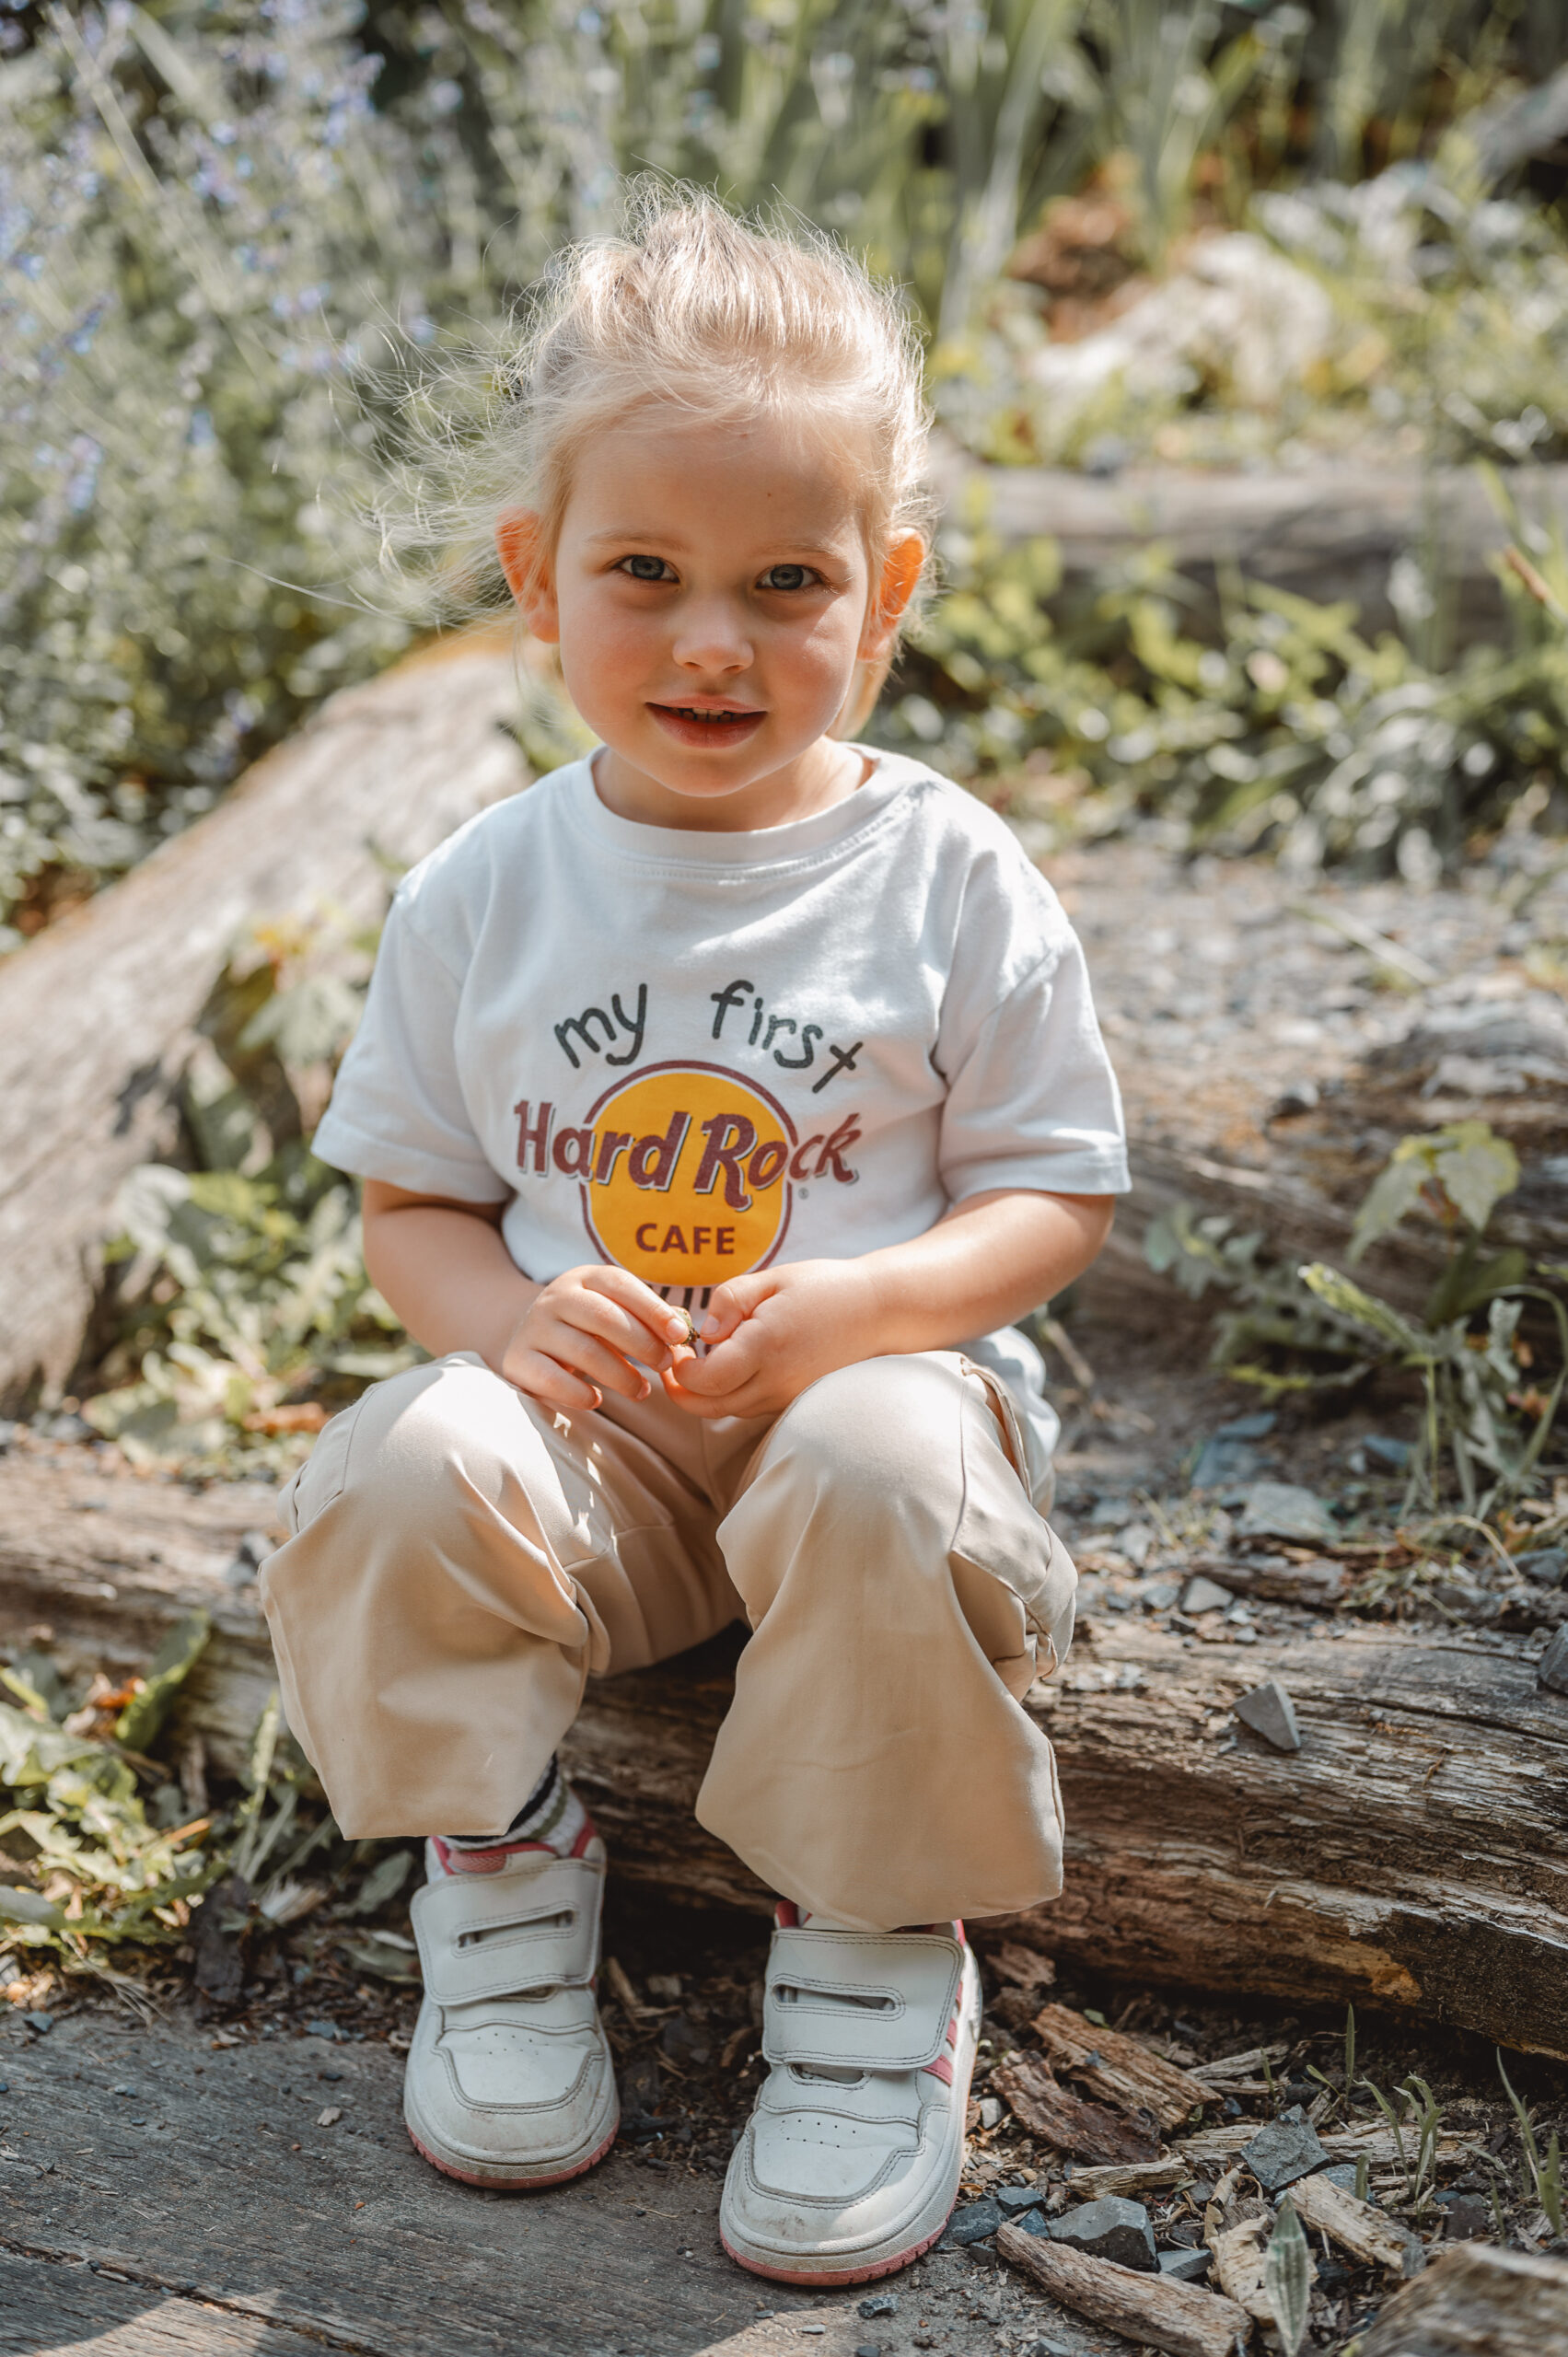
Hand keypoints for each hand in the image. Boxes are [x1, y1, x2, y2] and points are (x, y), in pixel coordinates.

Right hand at [501, 1264, 695, 1410]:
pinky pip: (553, 1380)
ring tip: (641, 1390)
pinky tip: (596, 1399)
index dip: (654, 1310)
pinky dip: (580, 1394)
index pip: (621, 1285)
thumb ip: (646, 1318)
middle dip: (642, 1344)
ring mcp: (533, 1328)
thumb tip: (681, 1333)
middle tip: (664, 1364)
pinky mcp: (517, 1361)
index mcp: (584, 1278)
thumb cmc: (585, 1326)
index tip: (679, 1335)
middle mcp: (555, 1297)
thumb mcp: (612, 1310)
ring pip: (584, 1351)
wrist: (525, 1336)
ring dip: (621, 1376)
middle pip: (604, 1317)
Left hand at [661, 1260, 881, 1420]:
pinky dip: (731, 1394)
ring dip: (706, 1393)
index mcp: (765, 1346)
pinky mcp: (794, 1400)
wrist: (877, 1312)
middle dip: (682, 1392)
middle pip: (710, 1407)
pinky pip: (751, 1406)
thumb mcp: (772, 1278)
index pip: (705, 1381)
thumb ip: (730, 1301)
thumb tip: (703, 1332)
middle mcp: (776, 1380)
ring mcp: (787, 1395)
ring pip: (729, 1410)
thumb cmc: (824, 1288)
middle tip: (673, 1363)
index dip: (679, 1371)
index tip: (676, 1348)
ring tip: (701, 1359)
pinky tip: (732, 1365)